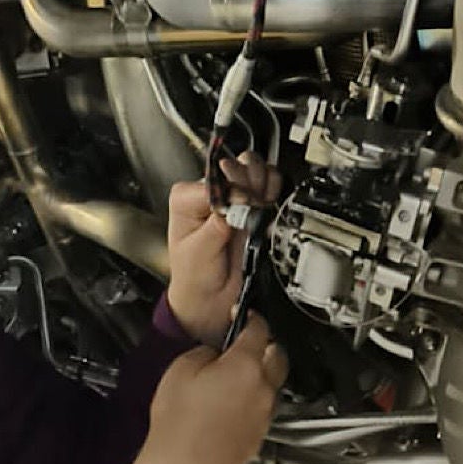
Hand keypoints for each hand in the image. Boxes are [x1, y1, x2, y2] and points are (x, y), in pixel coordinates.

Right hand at [130, 316, 290, 463]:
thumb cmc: (178, 422)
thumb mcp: (180, 371)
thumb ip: (204, 353)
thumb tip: (214, 354)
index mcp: (245, 366)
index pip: (259, 329)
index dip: (250, 317)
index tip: (243, 315)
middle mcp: (263, 388)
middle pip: (278, 355)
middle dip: (266, 344)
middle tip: (247, 342)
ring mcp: (265, 413)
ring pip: (274, 383)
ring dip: (261, 373)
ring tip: (236, 374)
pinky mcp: (260, 434)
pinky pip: (264, 407)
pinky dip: (254, 399)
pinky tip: (231, 403)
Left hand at [165, 152, 282, 346]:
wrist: (212, 298)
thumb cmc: (196, 276)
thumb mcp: (198, 251)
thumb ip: (216, 225)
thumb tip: (235, 202)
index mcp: (187, 197)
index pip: (215, 179)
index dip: (233, 190)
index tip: (241, 207)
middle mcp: (210, 192)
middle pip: (237, 165)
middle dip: (250, 183)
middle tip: (253, 205)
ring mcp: (234, 197)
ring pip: (256, 169)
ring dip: (264, 184)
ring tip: (260, 205)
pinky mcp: (253, 206)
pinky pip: (270, 185)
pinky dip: (275, 191)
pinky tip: (269, 204)